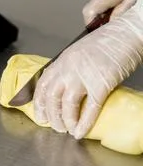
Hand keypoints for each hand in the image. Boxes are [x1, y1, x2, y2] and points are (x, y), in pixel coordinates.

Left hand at [33, 0, 142, 139]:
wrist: (127, 32)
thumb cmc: (106, 42)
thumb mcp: (79, 52)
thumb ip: (69, 69)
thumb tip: (65, 89)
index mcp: (62, 60)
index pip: (42, 85)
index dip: (39, 103)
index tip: (40, 116)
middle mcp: (68, 68)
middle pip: (52, 97)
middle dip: (52, 116)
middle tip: (56, 127)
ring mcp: (84, 75)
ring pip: (67, 105)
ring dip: (66, 122)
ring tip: (68, 131)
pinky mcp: (101, 84)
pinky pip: (90, 109)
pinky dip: (84, 124)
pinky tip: (81, 132)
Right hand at [83, 0, 142, 24]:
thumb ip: (123, 10)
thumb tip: (112, 23)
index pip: (89, 14)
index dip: (91, 25)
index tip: (98, 30)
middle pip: (93, 12)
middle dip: (103, 16)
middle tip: (117, 14)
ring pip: (95, 4)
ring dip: (105, 7)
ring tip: (119, 0)